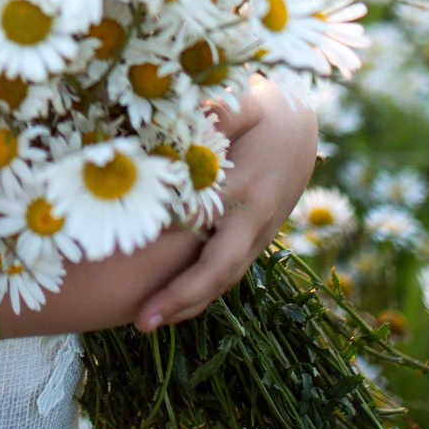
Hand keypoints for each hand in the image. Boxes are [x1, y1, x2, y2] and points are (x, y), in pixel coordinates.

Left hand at [132, 74, 319, 331]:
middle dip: (181, 296)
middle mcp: (251, 220)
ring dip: (186, 306)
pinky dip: (198, 295)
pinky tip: (165, 310)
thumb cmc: (262, 112)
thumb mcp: (247, 103)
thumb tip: (198, 115)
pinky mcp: (253, 243)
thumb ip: (222, 110)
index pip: (203, 221)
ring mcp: (256, 237)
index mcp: (245, 187)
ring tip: (144, 325)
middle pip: (217, 268)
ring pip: (222, 281)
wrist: (298, 130)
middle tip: (141, 322)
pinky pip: (225, 275)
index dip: (168, 240)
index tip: (130, 254)